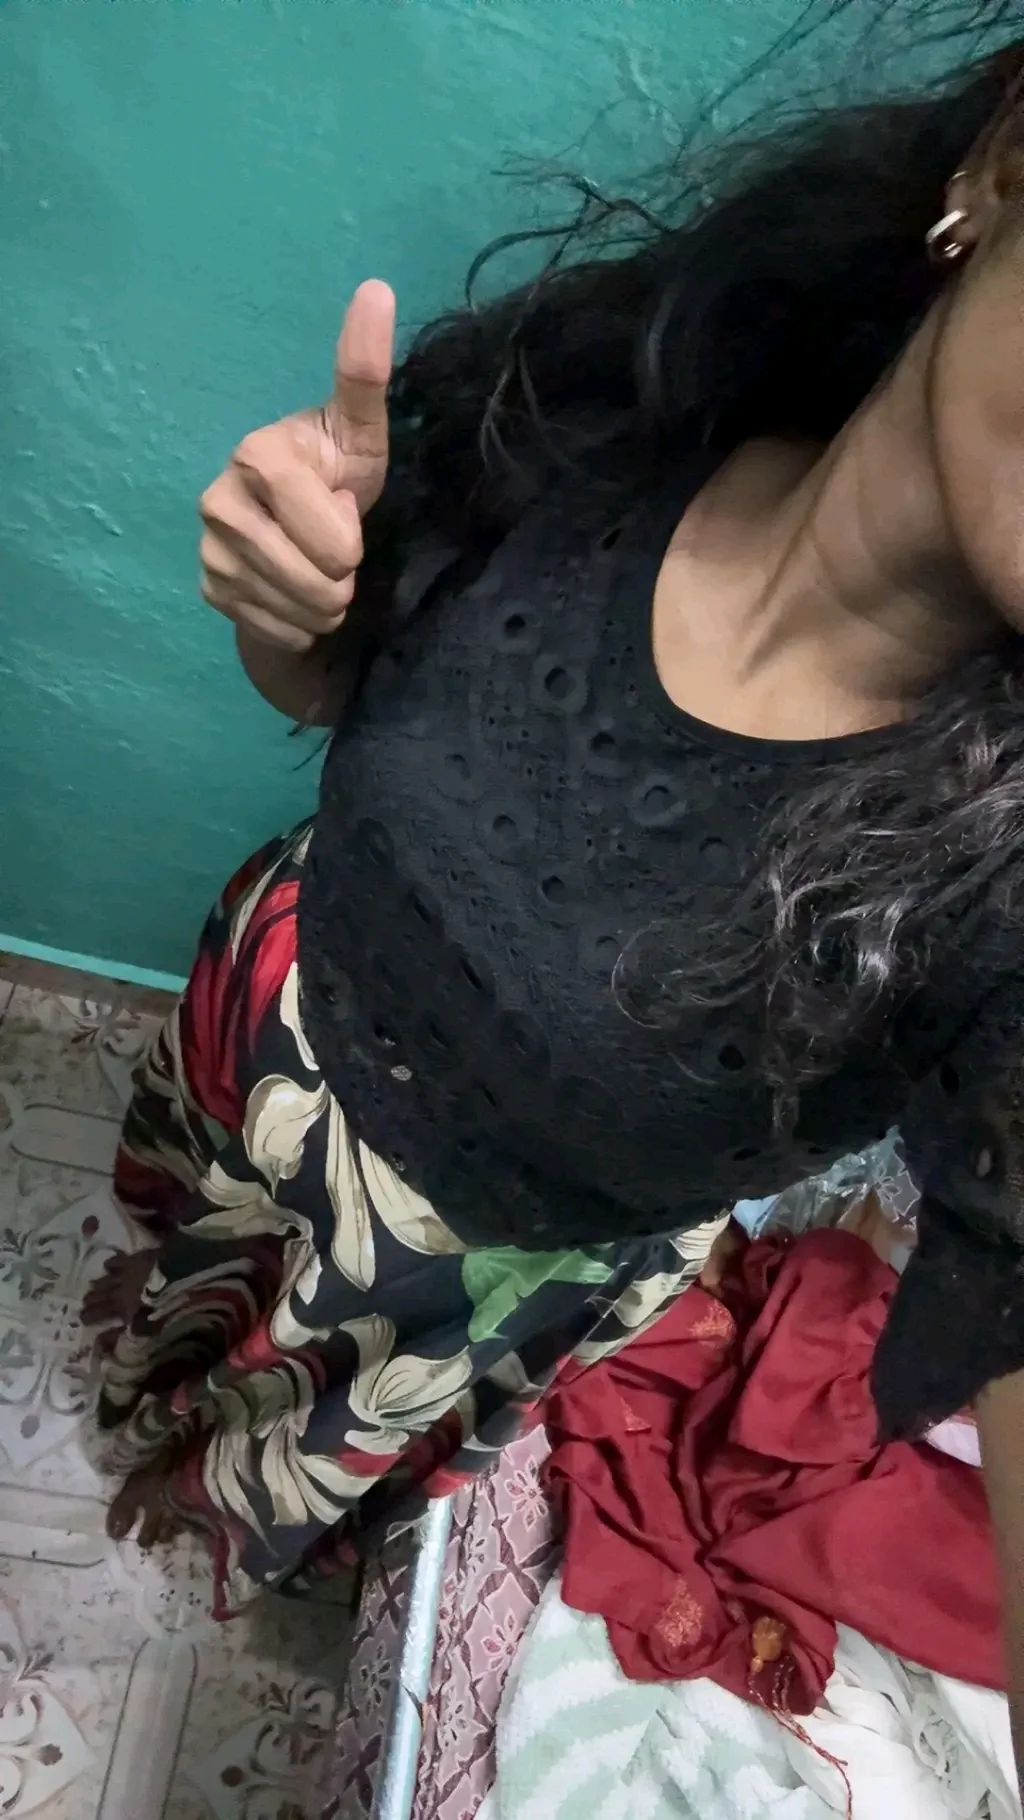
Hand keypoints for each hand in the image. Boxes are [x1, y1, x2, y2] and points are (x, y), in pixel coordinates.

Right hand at [199, 280, 395, 652]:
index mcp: (257, 456)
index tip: (344, 512)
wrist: (303, 541)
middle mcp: (218, 500)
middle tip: (334, 549)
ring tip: (318, 571)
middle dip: (341, 577)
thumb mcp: (362, 432)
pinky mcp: (208, 590)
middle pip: (318, 582)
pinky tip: (293, 595)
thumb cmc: (339, 477)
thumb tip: (378, 289)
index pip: (332, 540)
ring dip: (324, 604)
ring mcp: (208, 550)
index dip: (350, 540)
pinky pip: (276, 631)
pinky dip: (297, 624)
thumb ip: (365, 372)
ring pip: (300, 610)